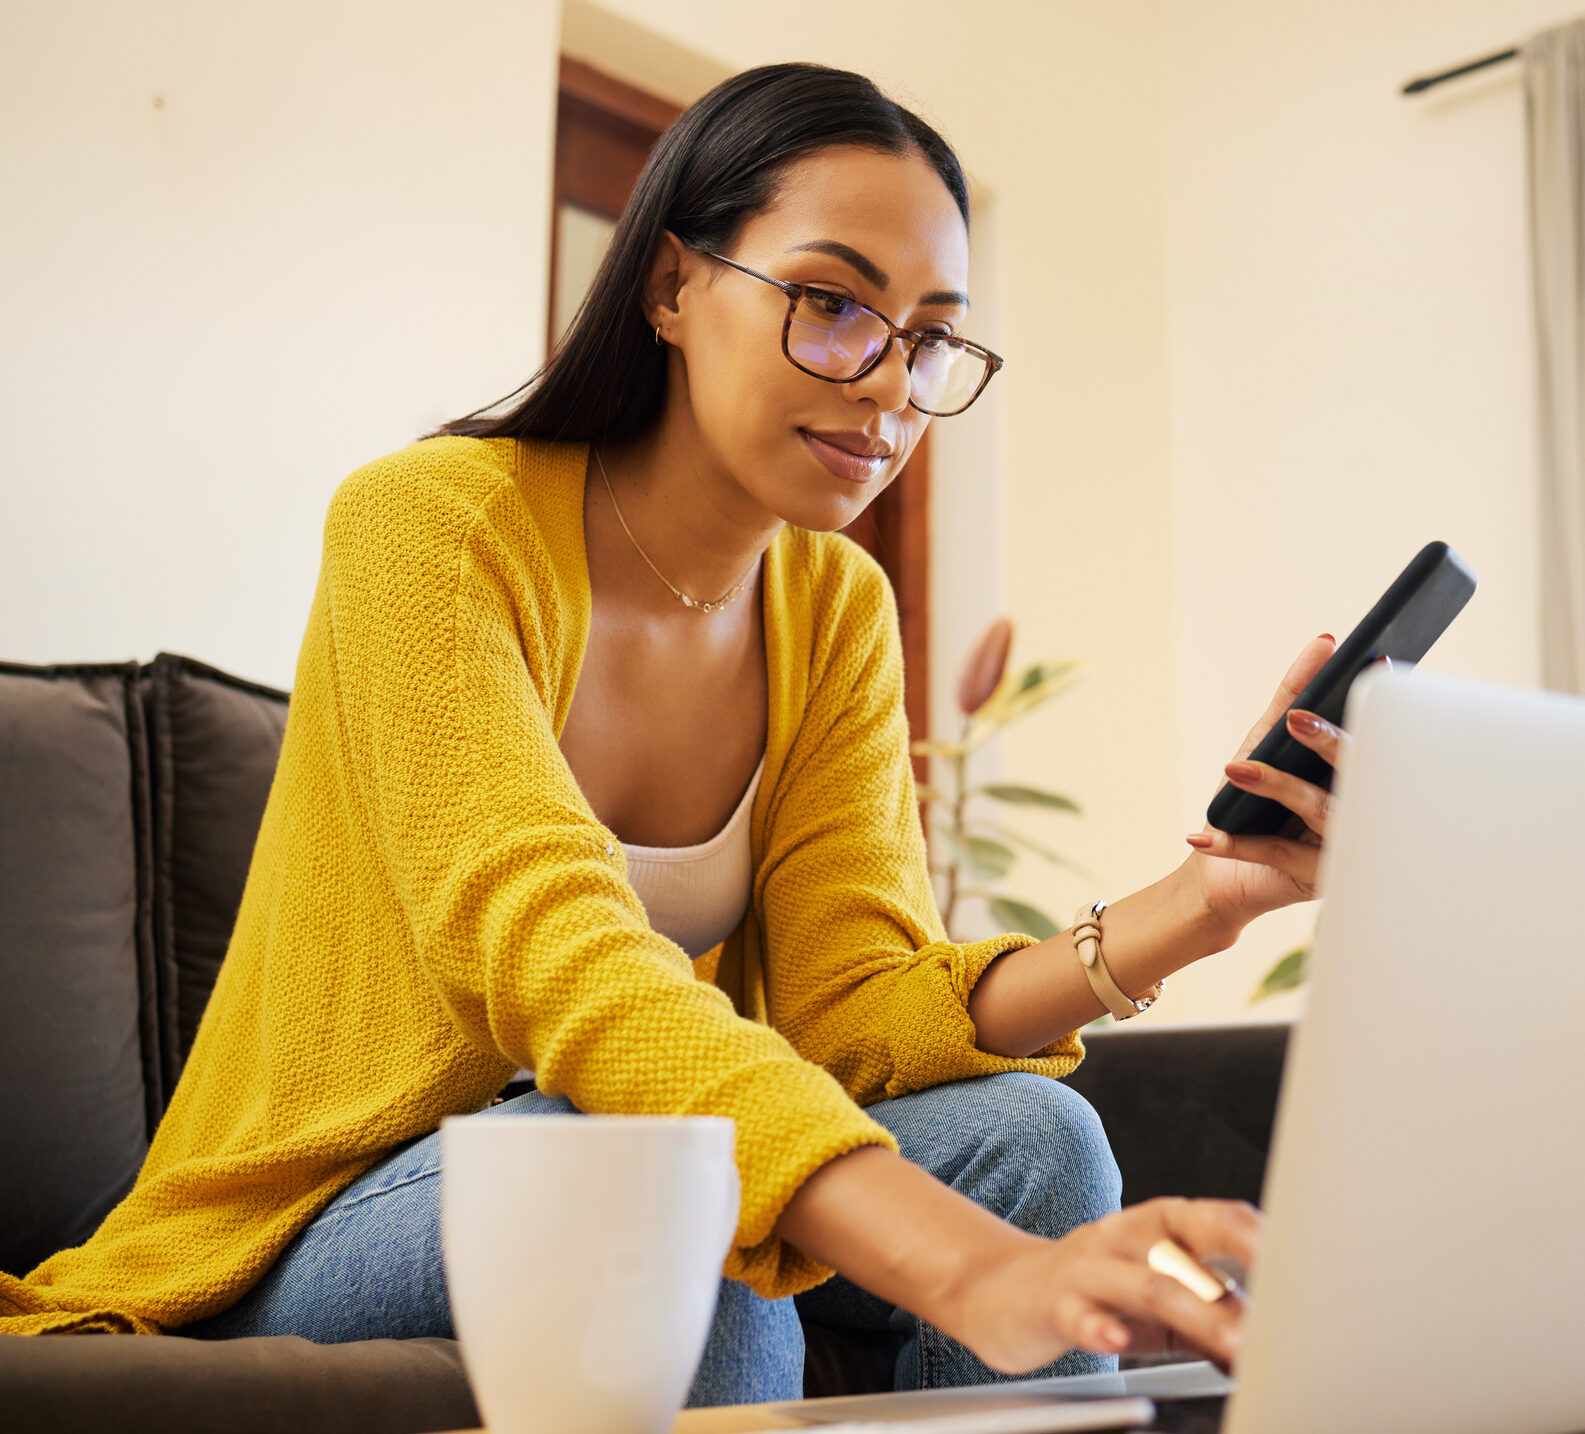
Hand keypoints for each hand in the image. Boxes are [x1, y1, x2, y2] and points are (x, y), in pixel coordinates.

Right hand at [942, 1197, 1260, 1373]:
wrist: (996, 1290)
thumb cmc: (1093, 1292)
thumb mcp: (1158, 1298)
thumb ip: (1211, 1312)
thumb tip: (1276, 1340)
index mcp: (1158, 1227)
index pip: (1219, 1218)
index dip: (1264, 1238)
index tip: (1313, 1266)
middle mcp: (1125, 1236)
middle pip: (1191, 1243)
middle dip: (1242, 1273)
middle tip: (1289, 1309)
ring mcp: (1087, 1267)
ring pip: (1147, 1283)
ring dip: (1196, 1313)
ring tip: (1235, 1344)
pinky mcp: (1052, 1302)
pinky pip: (1078, 1313)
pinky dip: (1100, 1327)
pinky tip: (1118, 1342)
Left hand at [1185, 635, 1350, 926]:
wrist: (1220, 875)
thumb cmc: (1251, 802)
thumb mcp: (1265, 742)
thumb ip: (1294, 695)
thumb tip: (1324, 644)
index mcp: (1361, 774)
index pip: (1379, 735)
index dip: (1379, 704)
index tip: (1372, 663)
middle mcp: (1362, 810)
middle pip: (1361, 773)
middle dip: (1331, 743)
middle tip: (1296, 718)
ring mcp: (1344, 847)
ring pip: (1320, 810)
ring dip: (1276, 787)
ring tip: (1234, 770)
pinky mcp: (1315, 880)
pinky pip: (1279, 854)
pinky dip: (1238, 844)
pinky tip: (1202, 836)